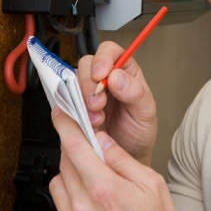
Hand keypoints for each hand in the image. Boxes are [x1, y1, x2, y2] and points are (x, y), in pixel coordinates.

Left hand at [50, 108, 184, 210]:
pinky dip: (71, 193)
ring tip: (94, 175)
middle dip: (75, 147)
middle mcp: (83, 208)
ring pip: (58, 181)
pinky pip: (60, 204)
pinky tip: (91, 197)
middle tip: (93, 147)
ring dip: (71, 171)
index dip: (66, 125)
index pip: (75, 147)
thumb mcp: (151, 184)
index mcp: (104, 189)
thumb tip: (103, 139)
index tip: (62, 114)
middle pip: (65, 161)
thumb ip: (122, 158)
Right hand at [77, 41, 156, 164]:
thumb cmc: (138, 132)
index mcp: (125, 72)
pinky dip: (72, 112)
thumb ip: (135, 92)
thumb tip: (117, 76)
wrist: (126, 159)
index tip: (101, 74)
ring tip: (96, 119)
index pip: (110, 51)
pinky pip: (64, 101)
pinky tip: (86, 124)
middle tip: (98, 104)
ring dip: (80, 100)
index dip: (103, 58)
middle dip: (89, 83)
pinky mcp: (74, 108)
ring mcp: (87, 93)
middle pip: (87, 64)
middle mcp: (104, 79)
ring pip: (73, 81)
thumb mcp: (145, 112)